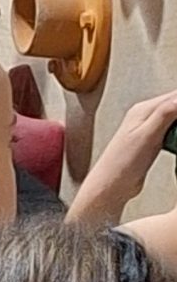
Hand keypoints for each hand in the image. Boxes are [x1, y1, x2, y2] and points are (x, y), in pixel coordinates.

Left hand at [68, 89, 176, 225]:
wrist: (111, 185)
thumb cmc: (122, 163)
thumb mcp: (147, 135)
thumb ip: (164, 114)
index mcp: (144, 109)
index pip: (174, 96)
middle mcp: (146, 116)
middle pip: (175, 103)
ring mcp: (149, 129)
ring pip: (175, 117)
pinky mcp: (152, 142)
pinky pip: (172, 130)